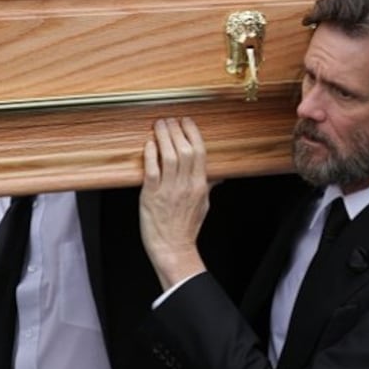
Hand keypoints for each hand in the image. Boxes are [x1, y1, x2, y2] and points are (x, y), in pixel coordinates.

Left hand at [140, 117, 207, 289]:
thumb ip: (209, 186)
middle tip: (169, 120)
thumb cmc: (186, 228)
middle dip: (176, 130)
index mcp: (200, 185)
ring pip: (169, 156)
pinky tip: (149, 144)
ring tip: (159, 125)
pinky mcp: (152, 196)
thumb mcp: (203, 205)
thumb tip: (218, 175)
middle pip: (185, 150)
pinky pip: (152, 171)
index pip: (200, 152)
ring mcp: (169, 190)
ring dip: (163, 137)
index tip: (186, 121)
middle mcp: (186, 185)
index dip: (192, 133)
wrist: (173, 248)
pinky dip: (151, 155)